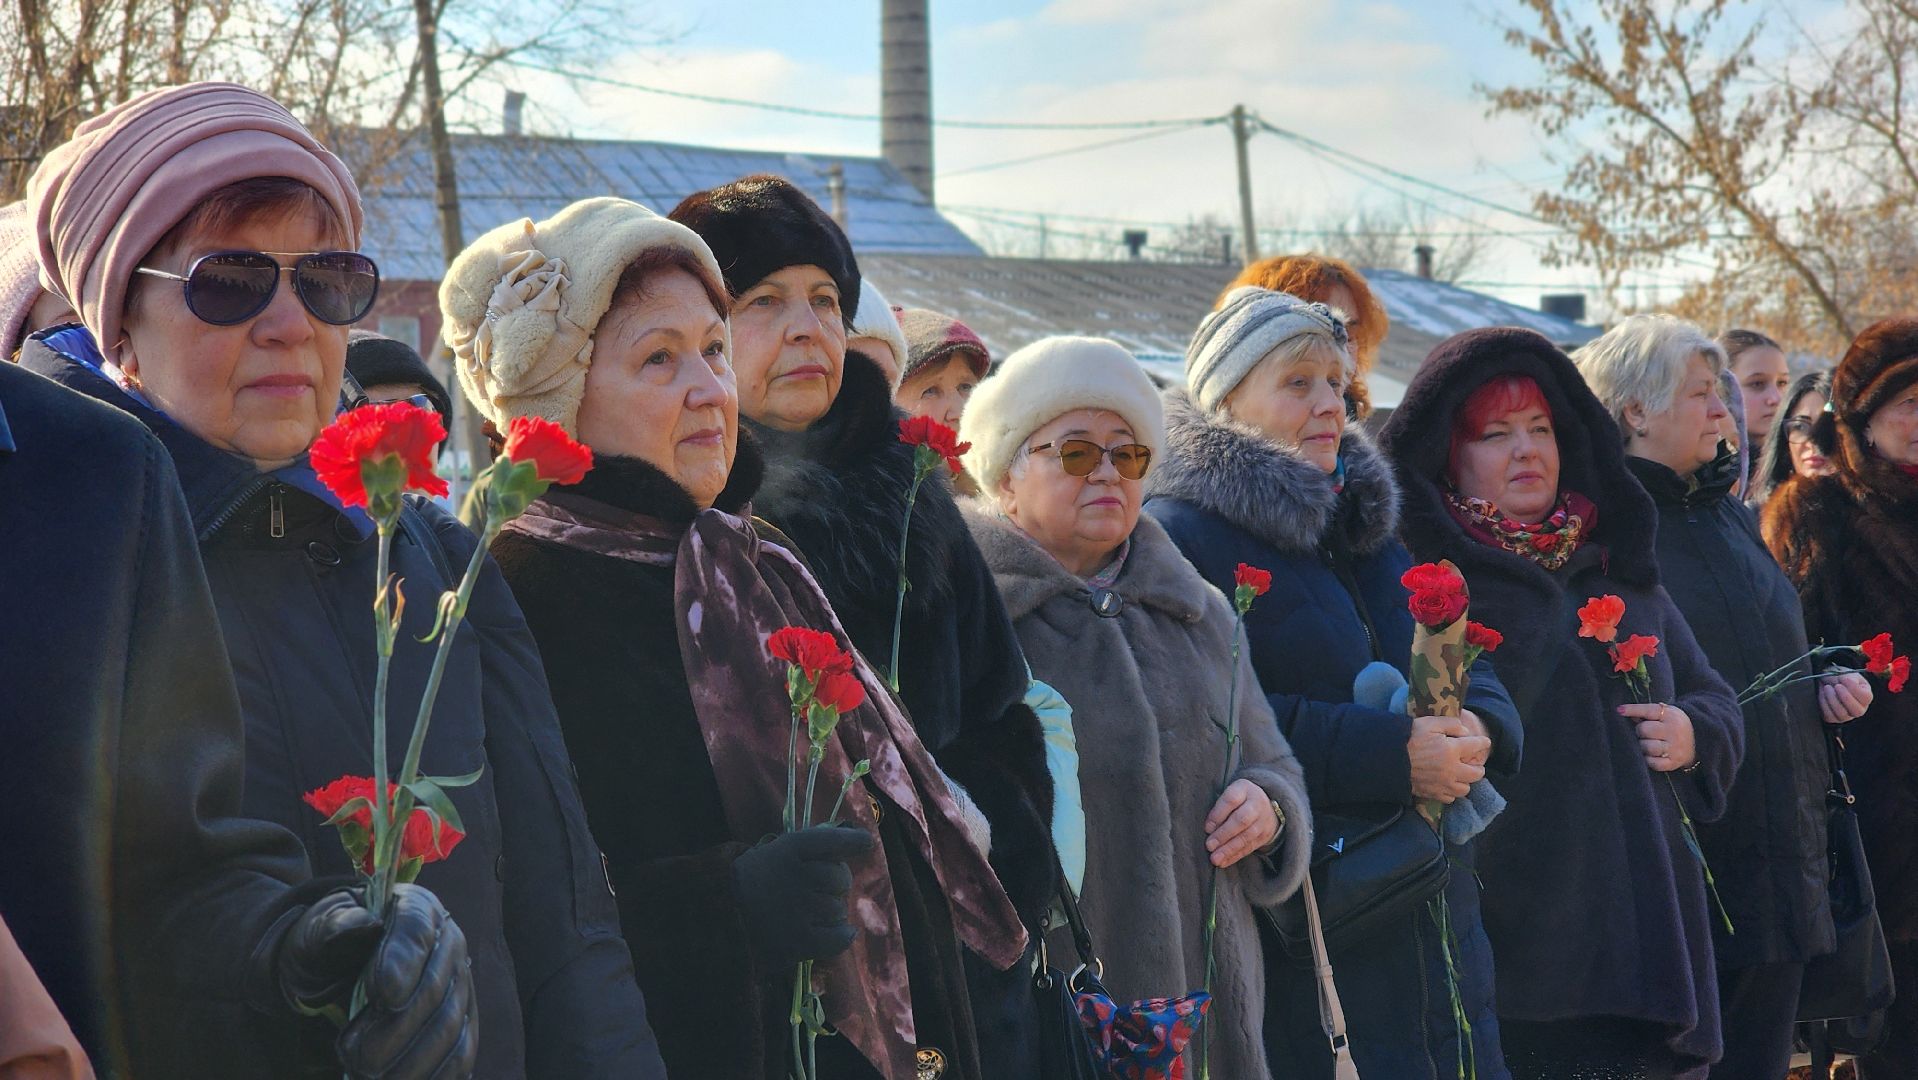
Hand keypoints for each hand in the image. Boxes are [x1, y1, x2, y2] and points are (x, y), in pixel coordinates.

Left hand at [277, 885, 478, 1079]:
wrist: (333, 976)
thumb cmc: (325, 949)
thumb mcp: (316, 931)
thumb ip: (335, 924)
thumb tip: (363, 923)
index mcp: (415, 908)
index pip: (416, 931)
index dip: (402, 963)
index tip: (381, 997)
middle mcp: (447, 943)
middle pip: (435, 989)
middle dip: (396, 1028)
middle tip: (354, 1054)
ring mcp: (460, 985)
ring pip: (450, 1027)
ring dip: (410, 1060)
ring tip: (367, 1075)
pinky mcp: (462, 1023)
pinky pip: (460, 1055)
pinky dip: (434, 1075)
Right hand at [733, 825, 873, 966]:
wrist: (721, 917)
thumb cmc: (756, 880)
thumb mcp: (778, 851)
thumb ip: (812, 846)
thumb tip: (857, 839)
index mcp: (789, 849)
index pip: (832, 840)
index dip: (853, 841)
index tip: (866, 843)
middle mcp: (796, 876)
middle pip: (840, 879)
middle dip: (836, 885)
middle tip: (819, 890)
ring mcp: (797, 910)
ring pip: (838, 909)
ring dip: (832, 913)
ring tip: (812, 913)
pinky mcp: (798, 941)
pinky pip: (838, 938)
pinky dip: (843, 936)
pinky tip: (842, 932)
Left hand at [1204, 779, 1279, 868]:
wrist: (1265, 805)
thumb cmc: (1238, 799)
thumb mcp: (1230, 793)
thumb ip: (1219, 807)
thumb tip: (1208, 830)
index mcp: (1244, 789)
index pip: (1231, 800)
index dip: (1218, 814)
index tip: (1207, 828)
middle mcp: (1256, 804)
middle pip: (1241, 819)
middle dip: (1224, 834)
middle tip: (1209, 845)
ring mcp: (1263, 820)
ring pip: (1247, 836)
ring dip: (1229, 849)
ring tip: (1215, 858)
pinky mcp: (1265, 835)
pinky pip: (1250, 847)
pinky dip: (1235, 856)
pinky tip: (1224, 862)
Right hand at [1408, 714, 1489, 802]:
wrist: (1387, 758)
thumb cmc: (1408, 737)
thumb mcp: (1429, 723)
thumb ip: (1450, 724)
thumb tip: (1465, 731)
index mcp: (1452, 750)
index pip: (1476, 747)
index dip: (1482, 743)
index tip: (1484, 742)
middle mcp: (1452, 770)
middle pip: (1476, 774)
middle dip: (1478, 768)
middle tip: (1473, 763)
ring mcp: (1443, 784)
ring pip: (1465, 789)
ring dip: (1465, 782)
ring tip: (1460, 776)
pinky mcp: (1433, 794)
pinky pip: (1450, 798)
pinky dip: (1451, 792)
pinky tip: (1446, 785)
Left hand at [1618, 702, 1695, 771]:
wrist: (1698, 741)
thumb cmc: (1672, 725)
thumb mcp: (1665, 714)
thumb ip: (1646, 713)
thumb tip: (1623, 712)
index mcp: (1670, 715)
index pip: (1648, 710)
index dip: (1632, 710)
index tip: (1619, 710)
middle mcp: (1673, 731)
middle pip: (1644, 730)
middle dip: (1640, 731)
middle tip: (1644, 733)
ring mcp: (1675, 748)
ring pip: (1647, 747)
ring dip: (1643, 746)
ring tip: (1647, 744)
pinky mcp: (1674, 762)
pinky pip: (1653, 763)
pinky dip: (1648, 760)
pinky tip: (1650, 755)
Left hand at [1818, 672, 1873, 724]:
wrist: (1827, 681)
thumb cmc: (1841, 678)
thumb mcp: (1848, 674)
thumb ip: (1851, 677)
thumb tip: (1850, 681)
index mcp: (1866, 696)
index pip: (1866, 697)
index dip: (1855, 689)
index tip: (1845, 679)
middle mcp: (1859, 708)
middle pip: (1857, 711)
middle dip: (1845, 697)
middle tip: (1837, 686)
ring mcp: (1847, 715)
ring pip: (1842, 714)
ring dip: (1832, 700)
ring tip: (1827, 688)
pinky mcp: (1833, 718)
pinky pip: (1829, 716)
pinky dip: (1824, 704)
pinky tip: (1823, 694)